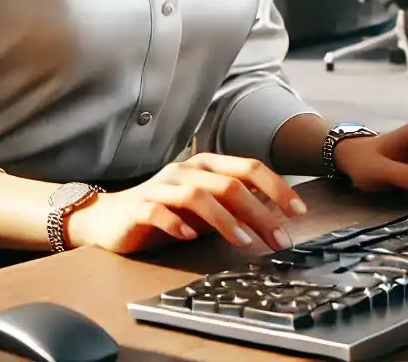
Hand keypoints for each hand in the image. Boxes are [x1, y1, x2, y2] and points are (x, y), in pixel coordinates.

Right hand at [64, 153, 307, 254]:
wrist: (108, 218)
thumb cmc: (163, 211)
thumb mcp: (206, 207)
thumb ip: (235, 204)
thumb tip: (276, 210)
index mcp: (205, 166)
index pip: (248, 167)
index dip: (277, 187)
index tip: (298, 212)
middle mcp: (184, 171)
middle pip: (229, 184)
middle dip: (260, 212)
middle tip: (279, 239)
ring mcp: (160, 187)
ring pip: (198, 195)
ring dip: (226, 220)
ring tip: (244, 242)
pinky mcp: (138, 207)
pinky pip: (158, 211)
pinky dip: (177, 223)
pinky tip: (189, 237)